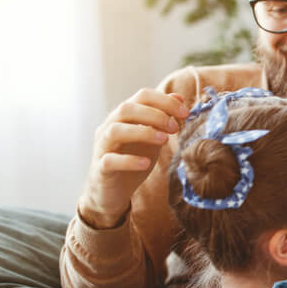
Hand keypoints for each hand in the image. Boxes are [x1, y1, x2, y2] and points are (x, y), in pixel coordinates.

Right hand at [78, 89, 189, 228]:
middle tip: (175, 127)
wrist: (113, 191)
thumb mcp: (153, 137)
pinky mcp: (101, 168)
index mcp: (124, 117)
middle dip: (155, 114)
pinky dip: (129, 160)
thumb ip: (163, 118)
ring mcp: (103, 146)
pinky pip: (110, 160)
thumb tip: (179, 97)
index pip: (142, 96)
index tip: (186, 113)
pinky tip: (146, 163)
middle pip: (127, 108)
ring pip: (115, 130)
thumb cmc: (134, 159)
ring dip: (142, 132)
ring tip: (164, 140)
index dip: (165, 101)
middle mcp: (110, 126)